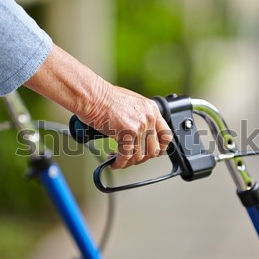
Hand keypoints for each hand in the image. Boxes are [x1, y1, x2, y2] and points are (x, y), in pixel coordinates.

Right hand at [24, 44, 171, 167]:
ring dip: (129, 162)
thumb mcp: (131, 104)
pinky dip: (119, 163)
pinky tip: (113, 162)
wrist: (91, 95)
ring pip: (140, 156)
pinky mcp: (127, 133)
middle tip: (131, 158)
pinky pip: (126, 156)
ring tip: (119, 160)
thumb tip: (141, 136)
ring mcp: (139, 126)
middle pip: (154, 150)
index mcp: (152, 109)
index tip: (152, 153)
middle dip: (141, 158)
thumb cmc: (104, 98)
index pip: (166, 136)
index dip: (160, 149)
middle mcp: (149, 117)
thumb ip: (140, 118)